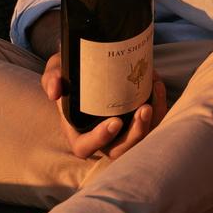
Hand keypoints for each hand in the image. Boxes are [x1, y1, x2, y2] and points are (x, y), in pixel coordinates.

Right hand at [41, 52, 169, 159]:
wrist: (90, 62)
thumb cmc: (72, 70)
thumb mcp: (57, 69)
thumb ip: (52, 77)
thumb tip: (54, 91)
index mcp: (78, 130)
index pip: (85, 147)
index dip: (100, 140)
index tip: (115, 121)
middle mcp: (102, 136)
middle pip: (120, 150)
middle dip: (136, 134)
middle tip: (144, 109)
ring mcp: (123, 131)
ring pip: (142, 140)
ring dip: (152, 122)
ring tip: (155, 91)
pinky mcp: (139, 121)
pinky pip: (154, 123)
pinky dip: (160, 106)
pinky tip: (157, 83)